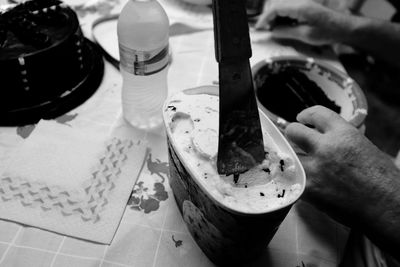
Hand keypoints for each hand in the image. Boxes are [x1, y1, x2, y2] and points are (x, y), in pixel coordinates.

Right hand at [255, 0, 353, 44]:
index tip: (259, 28)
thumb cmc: (329, 32)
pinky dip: (284, 16)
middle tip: (268, 31)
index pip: (275, 8)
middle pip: (276, 5)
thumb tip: (272, 32)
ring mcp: (303, 3)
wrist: (345, 27)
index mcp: (300, 7)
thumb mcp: (305, 35)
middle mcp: (300, 2)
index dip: (264, 18)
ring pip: (282, 6)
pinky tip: (286, 26)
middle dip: (269, 17)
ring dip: (276, 17)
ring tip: (277, 30)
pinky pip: (289, 8)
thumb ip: (286, 32)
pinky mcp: (306, 6)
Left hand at [285, 106, 399, 227]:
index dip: (306, 115)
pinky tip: (302, 183)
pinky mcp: (309, 190)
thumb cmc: (383, 181)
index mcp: (344, 134)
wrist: (387, 208)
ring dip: (293, 159)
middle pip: (294, 131)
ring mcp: (315, 169)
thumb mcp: (366, 148)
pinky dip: (295, 181)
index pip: (317, 114)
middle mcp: (327, 148)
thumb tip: (331, 135)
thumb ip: (344, 140)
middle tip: (294, 140)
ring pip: (289, 157)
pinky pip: (292, 179)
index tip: (301, 118)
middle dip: (293, 134)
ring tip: (299, 164)